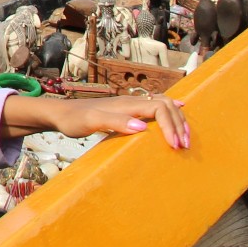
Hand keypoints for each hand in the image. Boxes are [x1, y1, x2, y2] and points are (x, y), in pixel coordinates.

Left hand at [53, 94, 189, 149]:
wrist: (62, 113)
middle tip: (185, 145)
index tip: (175, 145)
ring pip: (163, 105)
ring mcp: (131, 105)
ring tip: (185, 137)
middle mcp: (132, 101)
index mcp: (128, 104)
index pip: (160, 108)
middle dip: (179, 124)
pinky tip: (177, 115)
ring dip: (177, 120)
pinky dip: (170, 113)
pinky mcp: (128, 111)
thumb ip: (115, 122)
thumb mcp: (92, 122)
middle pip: (166, 105)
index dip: (171, 125)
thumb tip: (143, 128)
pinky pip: (156, 108)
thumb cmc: (75, 118)